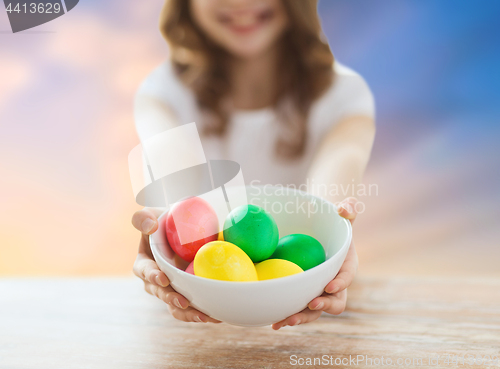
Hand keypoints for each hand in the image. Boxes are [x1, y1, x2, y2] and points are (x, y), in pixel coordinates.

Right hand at [132, 208, 220, 323]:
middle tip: (184, 301)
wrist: (186, 231)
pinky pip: (192, 308)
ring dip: (188, 314)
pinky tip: (216, 315)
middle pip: (161, 293)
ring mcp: (172, 290)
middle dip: (171, 299)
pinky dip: (202, 313)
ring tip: (203, 316)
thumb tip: (150, 226)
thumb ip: (143, 218)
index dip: (153, 276)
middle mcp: (156, 281)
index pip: (145, 271)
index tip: (164, 278)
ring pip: (176, 307)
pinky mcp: (187, 295)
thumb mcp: (152, 215)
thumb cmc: (166, 222)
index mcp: (145, 263)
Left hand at [272, 197, 358, 329]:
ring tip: (285, 321)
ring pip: (314, 311)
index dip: (341, 283)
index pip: (347, 276)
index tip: (329, 286)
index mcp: (346, 265)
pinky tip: (272, 323)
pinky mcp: (303, 296)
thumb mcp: (342, 211)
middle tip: (310, 304)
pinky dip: (285, 317)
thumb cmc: (330, 222)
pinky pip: (297, 309)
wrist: (316, 233)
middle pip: (335, 302)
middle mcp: (334, 284)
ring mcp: (318, 292)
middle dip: (323, 306)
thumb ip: (348, 208)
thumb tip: (344, 209)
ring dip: (301, 318)